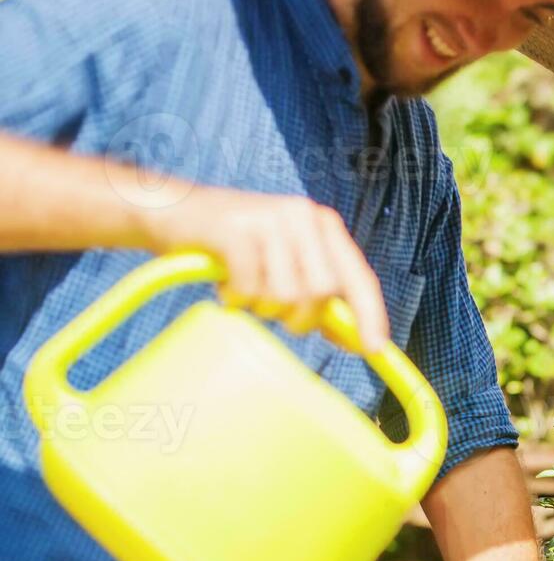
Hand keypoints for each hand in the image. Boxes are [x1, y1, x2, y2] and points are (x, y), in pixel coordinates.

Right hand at [143, 187, 389, 351]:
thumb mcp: (285, 263)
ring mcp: (269, 219)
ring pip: (286, 294)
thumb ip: (319, 294)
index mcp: (323, 225)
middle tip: (274, 312)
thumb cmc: (234, 245)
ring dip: (263, 307)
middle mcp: (303, 215)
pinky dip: (237, 298)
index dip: (370, 315)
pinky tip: (226, 287)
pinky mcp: (235, 229)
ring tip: (246, 292)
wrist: (172, 211)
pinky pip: (250, 287)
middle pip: (321, 292)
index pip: (359, 276)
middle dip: (299, 317)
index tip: (374, 350)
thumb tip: (354, 338)